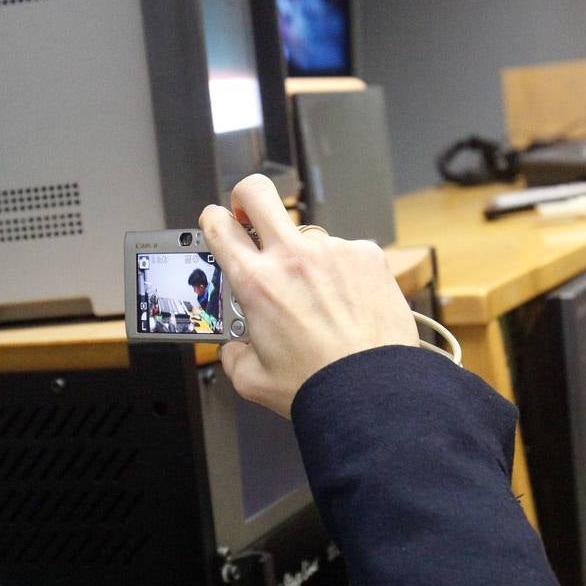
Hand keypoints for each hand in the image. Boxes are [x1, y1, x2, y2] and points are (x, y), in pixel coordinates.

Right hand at [200, 174, 418, 417]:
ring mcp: (332, 250)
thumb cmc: (319, 385)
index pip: (219, 224)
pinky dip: (341, 272)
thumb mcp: (252, 378)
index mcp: (256, 282)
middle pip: (256, 192)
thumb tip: (236, 346)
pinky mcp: (366, 255)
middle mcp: (292, 257)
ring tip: (318, 299)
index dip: (213, 220)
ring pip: (306, 235)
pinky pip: (344, 251)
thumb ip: (233, 354)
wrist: (372, 393)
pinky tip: (346, 302)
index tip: (220, 225)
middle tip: (251, 218)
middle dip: (246, 197)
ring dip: (304, 257)